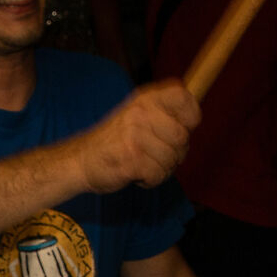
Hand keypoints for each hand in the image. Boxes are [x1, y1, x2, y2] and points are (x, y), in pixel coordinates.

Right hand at [77, 78, 198, 192]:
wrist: (81, 160)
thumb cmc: (116, 140)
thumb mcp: (138, 114)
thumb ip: (165, 113)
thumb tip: (195, 115)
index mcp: (145, 99)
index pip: (183, 96)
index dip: (191, 115)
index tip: (184, 127)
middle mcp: (141, 113)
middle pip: (182, 137)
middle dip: (176, 152)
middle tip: (158, 154)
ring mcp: (135, 136)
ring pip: (172, 159)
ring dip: (163, 168)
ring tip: (145, 164)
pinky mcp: (131, 159)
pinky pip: (159, 174)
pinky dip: (151, 180)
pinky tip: (138, 173)